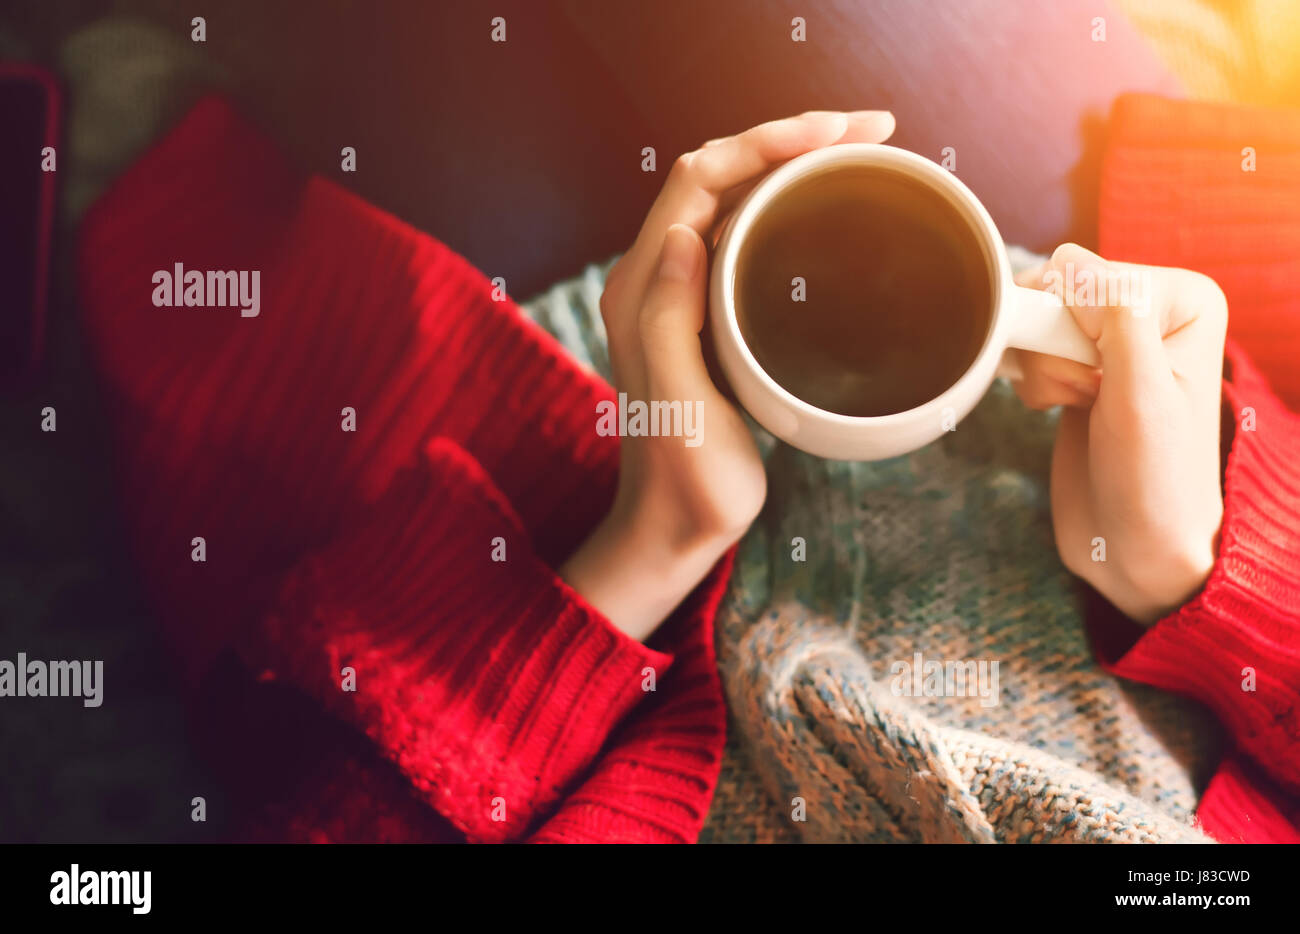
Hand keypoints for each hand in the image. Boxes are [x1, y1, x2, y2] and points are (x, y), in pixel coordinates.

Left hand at [561, 110, 896, 640]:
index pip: (699, 178)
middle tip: (871, 131)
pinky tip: (828, 211)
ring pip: (734, 200)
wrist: (676, 528)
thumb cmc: (685, 482)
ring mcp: (681, 296)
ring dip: (792, 165)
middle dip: (789, 138)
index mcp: (642, 291)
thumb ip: (669, 321)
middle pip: (719, 174)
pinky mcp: (707, 316)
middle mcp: (655, 280)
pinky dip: (787, 207)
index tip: (839, 131)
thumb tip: (685, 236)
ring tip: (860, 153)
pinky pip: (744, 237)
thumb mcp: (681, 407)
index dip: (766, 140)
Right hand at [1009, 243, 1227, 623]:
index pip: (1087, 272)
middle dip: (1053, 347)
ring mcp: (1113, 336)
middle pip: (1055, 290)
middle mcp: (1151, 308)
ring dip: (1041, 368)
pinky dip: (1032, 379)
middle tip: (1087, 395)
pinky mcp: (1080, 363)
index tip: (1101, 379)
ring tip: (1078, 405)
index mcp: (1184, 299)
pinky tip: (1061, 407)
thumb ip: (1115, 319)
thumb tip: (1071, 264)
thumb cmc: (1154, 480)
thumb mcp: (1140, 395)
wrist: (1134, 543)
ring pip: (1034, 318)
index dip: (1073, 327)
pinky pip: (1028, 344)